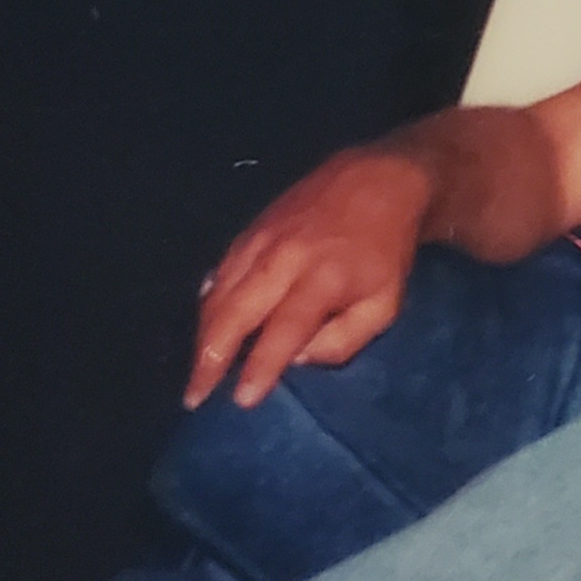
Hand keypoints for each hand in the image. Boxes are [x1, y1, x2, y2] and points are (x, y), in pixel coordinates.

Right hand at [186, 139, 429, 409]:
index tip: (240, 400)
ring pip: (219, 293)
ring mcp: (260, 239)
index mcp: (322, 279)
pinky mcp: (249, 229)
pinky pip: (219, 271)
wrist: (377, 180)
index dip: (260, 366)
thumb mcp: (385, 304)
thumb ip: (344, 339)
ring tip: (196, 372)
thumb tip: (296, 360)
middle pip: (236, 312)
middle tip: (194, 398)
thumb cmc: (385, 252)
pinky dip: (208, 301)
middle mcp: (282, 258)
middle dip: (211, 358)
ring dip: (203, 335)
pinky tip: (204, 325)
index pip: (283, 329)